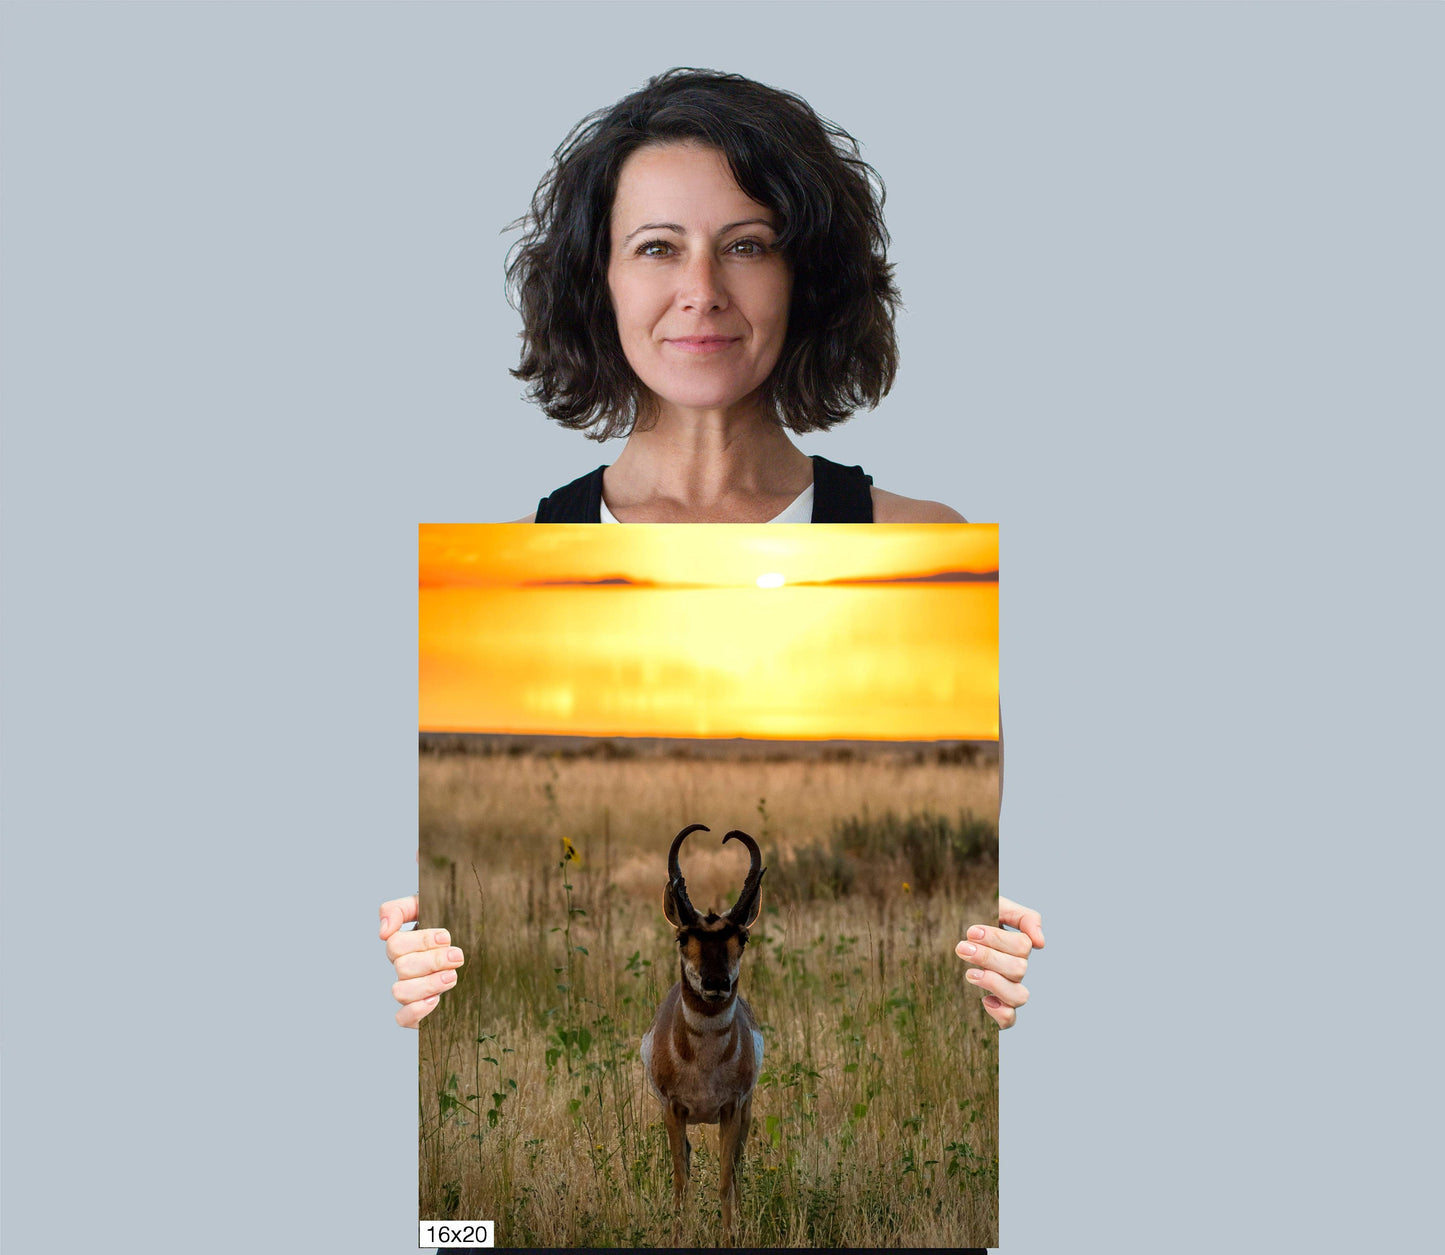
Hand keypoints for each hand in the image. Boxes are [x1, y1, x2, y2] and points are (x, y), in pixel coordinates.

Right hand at [380, 892, 464, 1028]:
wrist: (480, 947)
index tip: (446, 937)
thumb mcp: (428, 906)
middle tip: (457, 956)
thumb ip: (400, 909)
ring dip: (428, 984)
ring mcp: (410, 990)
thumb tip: (383, 931)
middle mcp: (403, 968)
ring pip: (400, 992)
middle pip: (402, 967)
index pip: (395, 944)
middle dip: (433, 961)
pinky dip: (416, 1011)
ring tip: (452, 977)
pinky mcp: (418, 1012)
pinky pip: (402, 1018)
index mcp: (403, 945)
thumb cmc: (452, 922)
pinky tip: (436, 1000)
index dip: (421, 941)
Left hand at [955, 895, 1043, 1029]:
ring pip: (1019, 996)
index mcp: (1017, 946)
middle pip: (1019, 969)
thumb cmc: (971, 916)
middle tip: (962, 948)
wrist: (944, 932)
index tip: (971, 932)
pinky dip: (1001, 1012)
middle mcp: (1016, 969)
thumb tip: (1040, 943)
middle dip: (988, 958)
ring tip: (969, 973)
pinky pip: (1009, 1020)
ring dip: (994, 983)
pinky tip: (984, 1000)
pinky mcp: (995, 1007)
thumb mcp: (996, 906)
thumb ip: (1023, 917)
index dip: (998, 940)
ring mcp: (1007, 989)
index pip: (1022, 946)